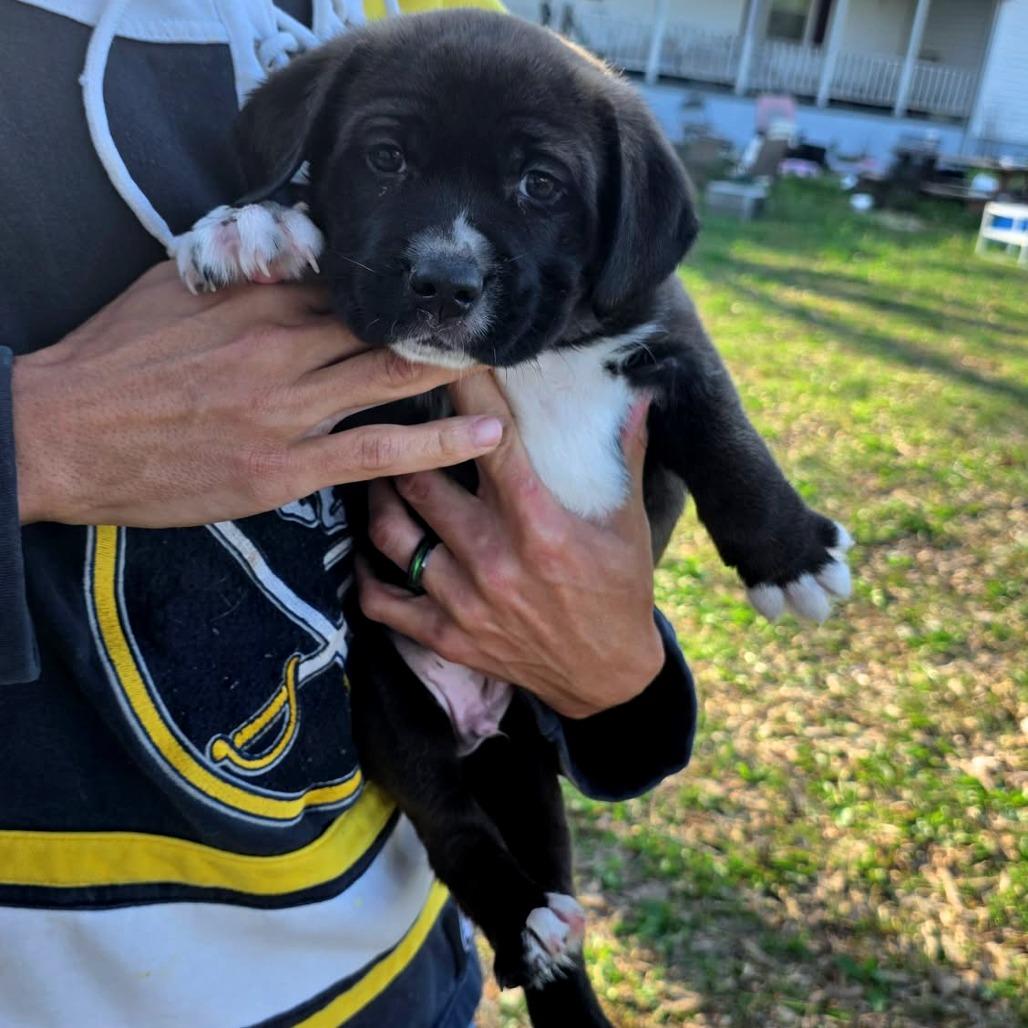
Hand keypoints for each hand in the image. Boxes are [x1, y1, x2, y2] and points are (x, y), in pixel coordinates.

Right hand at [12, 262, 501, 526]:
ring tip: (506, 366)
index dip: (397, 289)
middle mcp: (282, 345)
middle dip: (440, 323)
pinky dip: (438, 442)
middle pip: (383, 326)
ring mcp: (289, 408)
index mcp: (256, 298)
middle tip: (492, 319)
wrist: (60, 434)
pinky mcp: (288, 465)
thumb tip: (286, 246)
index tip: (436, 287)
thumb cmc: (110, 362)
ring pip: (392, 379)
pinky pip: (379, 451)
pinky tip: (486, 434)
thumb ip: (237, 268)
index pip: (349, 282)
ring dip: (455, 370)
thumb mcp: (170, 288)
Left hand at [358, 374, 664, 718]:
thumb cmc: (620, 593)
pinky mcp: (447, 637)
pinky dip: (367, 574)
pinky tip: (369, 547)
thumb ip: (624, 457)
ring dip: (382, 495)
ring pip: (394, 534)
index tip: (452, 360)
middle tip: (402, 418)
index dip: (469, 394)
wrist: (607, 678)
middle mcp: (494, 562)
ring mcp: (464, 604)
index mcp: (540, 528)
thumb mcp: (628, 525)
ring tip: (383, 471)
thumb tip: (635, 395)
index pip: (493, 445)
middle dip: (410, 443)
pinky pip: (384, 602)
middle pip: (423, 483)